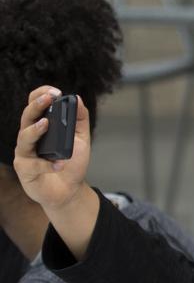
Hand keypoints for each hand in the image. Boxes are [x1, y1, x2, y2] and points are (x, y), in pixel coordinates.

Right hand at [13, 87, 92, 212]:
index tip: (55, 91)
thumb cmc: (71, 164)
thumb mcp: (81, 140)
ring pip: (24, 137)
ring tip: (46, 124)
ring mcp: (25, 152)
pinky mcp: (24, 169)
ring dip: (35, 130)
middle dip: (37, 105)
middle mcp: (29, 136)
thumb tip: (77, 99)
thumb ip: (79, 120)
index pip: (35, 105)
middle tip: (49, 98)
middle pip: (27, 116)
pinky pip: (33, 164)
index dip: (41, 94)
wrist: (69, 191)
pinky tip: (59, 164)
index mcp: (41, 126)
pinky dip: (48, 164)